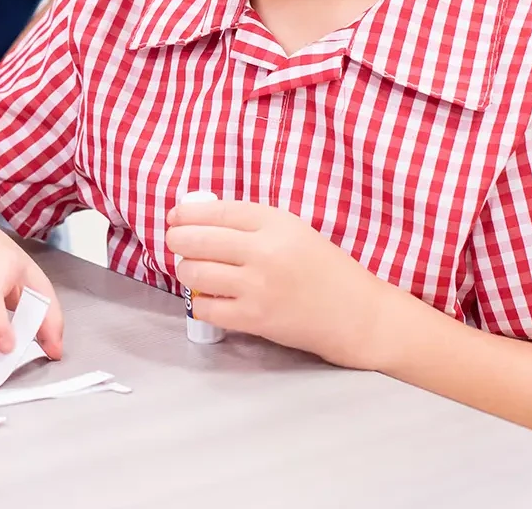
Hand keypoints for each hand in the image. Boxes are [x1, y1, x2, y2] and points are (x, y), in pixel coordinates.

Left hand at [167, 199, 397, 369]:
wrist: (356, 314)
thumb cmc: (327, 271)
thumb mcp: (294, 232)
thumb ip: (254, 225)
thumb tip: (201, 221)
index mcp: (276, 222)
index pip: (217, 211)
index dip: (188, 214)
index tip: (175, 217)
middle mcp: (264, 251)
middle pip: (198, 240)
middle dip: (178, 240)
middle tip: (176, 243)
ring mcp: (257, 286)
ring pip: (195, 273)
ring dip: (186, 271)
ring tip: (192, 270)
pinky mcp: (255, 318)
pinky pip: (206, 307)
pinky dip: (200, 302)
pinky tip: (208, 298)